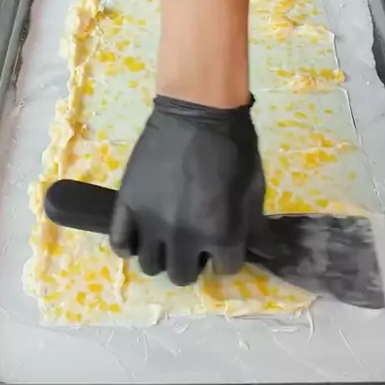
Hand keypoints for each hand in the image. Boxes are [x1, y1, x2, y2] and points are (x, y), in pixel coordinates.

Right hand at [109, 94, 264, 285]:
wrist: (198, 109)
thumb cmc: (233, 145)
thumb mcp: (254, 186)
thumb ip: (255, 226)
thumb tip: (264, 253)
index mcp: (220, 233)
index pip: (225, 269)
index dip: (227, 254)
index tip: (226, 240)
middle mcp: (182, 236)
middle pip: (182, 275)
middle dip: (194, 260)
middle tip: (196, 238)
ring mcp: (150, 221)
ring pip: (150, 265)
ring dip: (163, 253)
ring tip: (169, 234)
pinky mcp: (127, 203)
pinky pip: (119, 242)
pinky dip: (129, 244)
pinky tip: (141, 232)